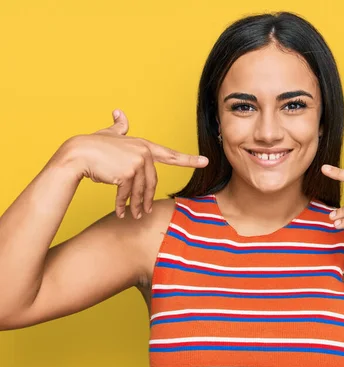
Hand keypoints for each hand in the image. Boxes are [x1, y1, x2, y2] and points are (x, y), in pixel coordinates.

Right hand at [56, 109, 208, 218]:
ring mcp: (137, 162)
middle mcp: (144, 153)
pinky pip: (127, 194)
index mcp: (144, 146)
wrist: (77, 154)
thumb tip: (119, 112)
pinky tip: (120, 212)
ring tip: (132, 215)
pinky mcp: (127, 173)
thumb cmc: (92, 145)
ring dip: (135, 205)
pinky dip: (123, 205)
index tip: (205, 162)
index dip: (188, 160)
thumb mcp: (109, 135)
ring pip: (140, 190)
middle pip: (151, 182)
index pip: (170, 155)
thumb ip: (119, 127)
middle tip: (143, 212)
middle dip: (146, 199)